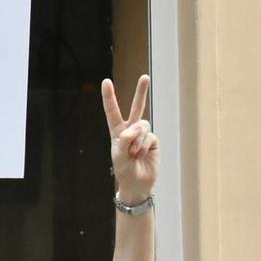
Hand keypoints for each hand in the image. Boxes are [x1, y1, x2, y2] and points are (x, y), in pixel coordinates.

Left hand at [102, 75, 159, 200]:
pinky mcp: (153, 140)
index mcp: (117, 132)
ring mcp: (143, 134)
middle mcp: (130, 130)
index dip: (109, 97)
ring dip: (137, 140)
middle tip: (145, 77)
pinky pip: (149, 136)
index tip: (106, 81)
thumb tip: (136, 127)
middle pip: (136, 108)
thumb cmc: (124, 170)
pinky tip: (142, 155)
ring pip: (142, 125)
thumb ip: (125, 140)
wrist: (137, 183)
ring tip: (135, 154)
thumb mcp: (119, 156)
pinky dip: (144, 146)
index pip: (112, 112)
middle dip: (141, 92)